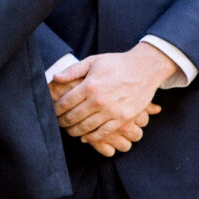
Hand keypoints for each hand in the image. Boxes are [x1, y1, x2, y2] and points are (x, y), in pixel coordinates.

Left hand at [51, 44, 174, 155]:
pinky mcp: (122, 118)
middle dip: (62, 122)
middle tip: (59, 123)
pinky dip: (91, 137)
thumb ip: (72, 70)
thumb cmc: (117, 64)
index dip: (56, 110)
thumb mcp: (93, 61)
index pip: (65, 103)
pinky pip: (102, 133)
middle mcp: (99, 100)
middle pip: (73, 117)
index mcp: (90, 85)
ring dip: (74, 131)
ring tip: (70, 130)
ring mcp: (111, 111)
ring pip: (85, 128)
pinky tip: (85, 136)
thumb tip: (54, 78)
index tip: (53, 112)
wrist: (145, 69)